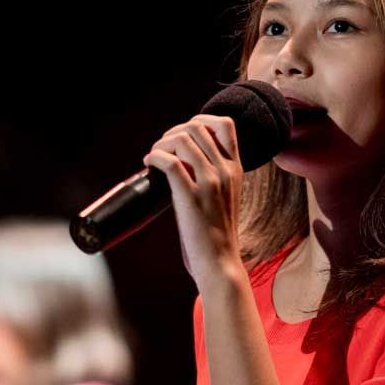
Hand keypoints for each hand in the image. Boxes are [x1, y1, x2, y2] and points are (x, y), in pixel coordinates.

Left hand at [143, 114, 244, 288]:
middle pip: (197, 127)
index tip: (182, 136)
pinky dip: (154, 157)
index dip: (199, 121)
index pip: (225, 124)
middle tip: (163, 149)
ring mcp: (210, 183)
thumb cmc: (217, 234)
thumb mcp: (225, 197)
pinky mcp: (191, 197)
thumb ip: (214, 176)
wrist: (220, 262)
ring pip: (182, 139)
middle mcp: (225, 171)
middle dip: (173, 132)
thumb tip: (184, 160)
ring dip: (161, 143)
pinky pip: (169, 162)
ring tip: (154, 157)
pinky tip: (149, 164)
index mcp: (235, 170)